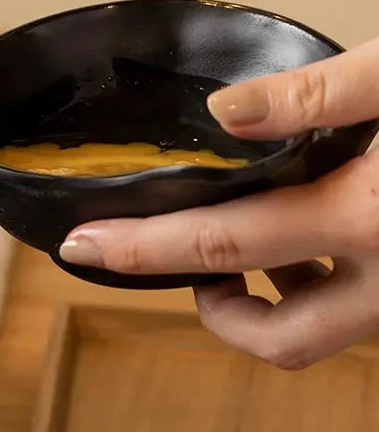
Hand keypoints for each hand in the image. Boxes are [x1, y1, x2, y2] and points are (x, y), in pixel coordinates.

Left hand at [58, 41, 378, 367]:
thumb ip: (316, 93)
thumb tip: (224, 110)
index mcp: (369, 219)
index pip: (223, 246)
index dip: (141, 248)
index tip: (81, 245)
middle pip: (281, 337)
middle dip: (216, 313)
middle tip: (173, 263)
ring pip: (326, 333)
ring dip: (274, 303)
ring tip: (240, 243)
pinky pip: (358, 309)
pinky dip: (320, 285)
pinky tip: (308, 233)